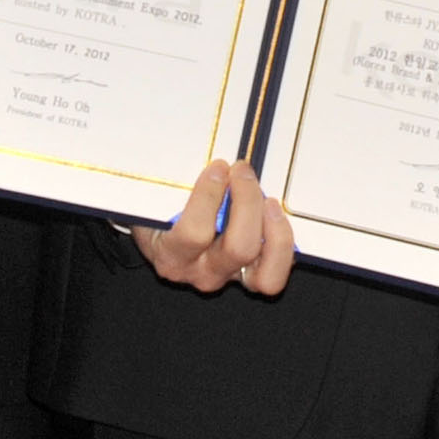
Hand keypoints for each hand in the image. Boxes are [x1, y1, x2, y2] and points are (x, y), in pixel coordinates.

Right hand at [133, 160, 293, 296]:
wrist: (160, 240)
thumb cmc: (158, 214)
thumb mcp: (155, 199)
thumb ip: (171, 182)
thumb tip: (202, 162)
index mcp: (172, 254)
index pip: (194, 233)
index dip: (211, 196)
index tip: (217, 168)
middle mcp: (201, 272)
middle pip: (238, 248)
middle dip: (248, 202)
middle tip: (243, 172)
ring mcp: (228, 277)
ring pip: (265, 275)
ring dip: (274, 233)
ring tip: (269, 201)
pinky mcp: (248, 276)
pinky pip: (275, 272)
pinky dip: (283, 245)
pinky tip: (276, 216)